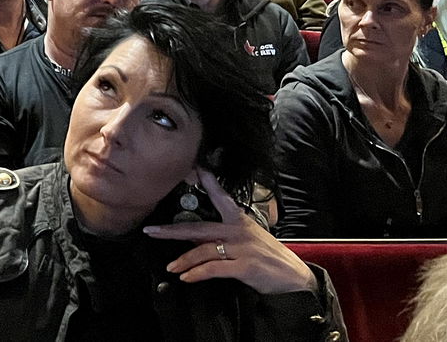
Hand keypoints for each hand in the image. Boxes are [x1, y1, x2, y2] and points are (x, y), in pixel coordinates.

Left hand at [143, 167, 316, 295]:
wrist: (294, 278)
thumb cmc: (269, 257)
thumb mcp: (248, 239)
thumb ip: (222, 236)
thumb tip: (193, 238)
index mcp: (239, 220)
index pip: (222, 197)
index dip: (209, 182)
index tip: (196, 168)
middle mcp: (238, 231)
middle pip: (199, 228)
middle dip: (172, 230)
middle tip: (151, 231)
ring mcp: (242, 248)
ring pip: (203, 250)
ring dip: (183, 259)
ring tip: (171, 267)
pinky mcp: (245, 266)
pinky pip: (214, 268)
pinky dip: (198, 273)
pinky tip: (186, 277)